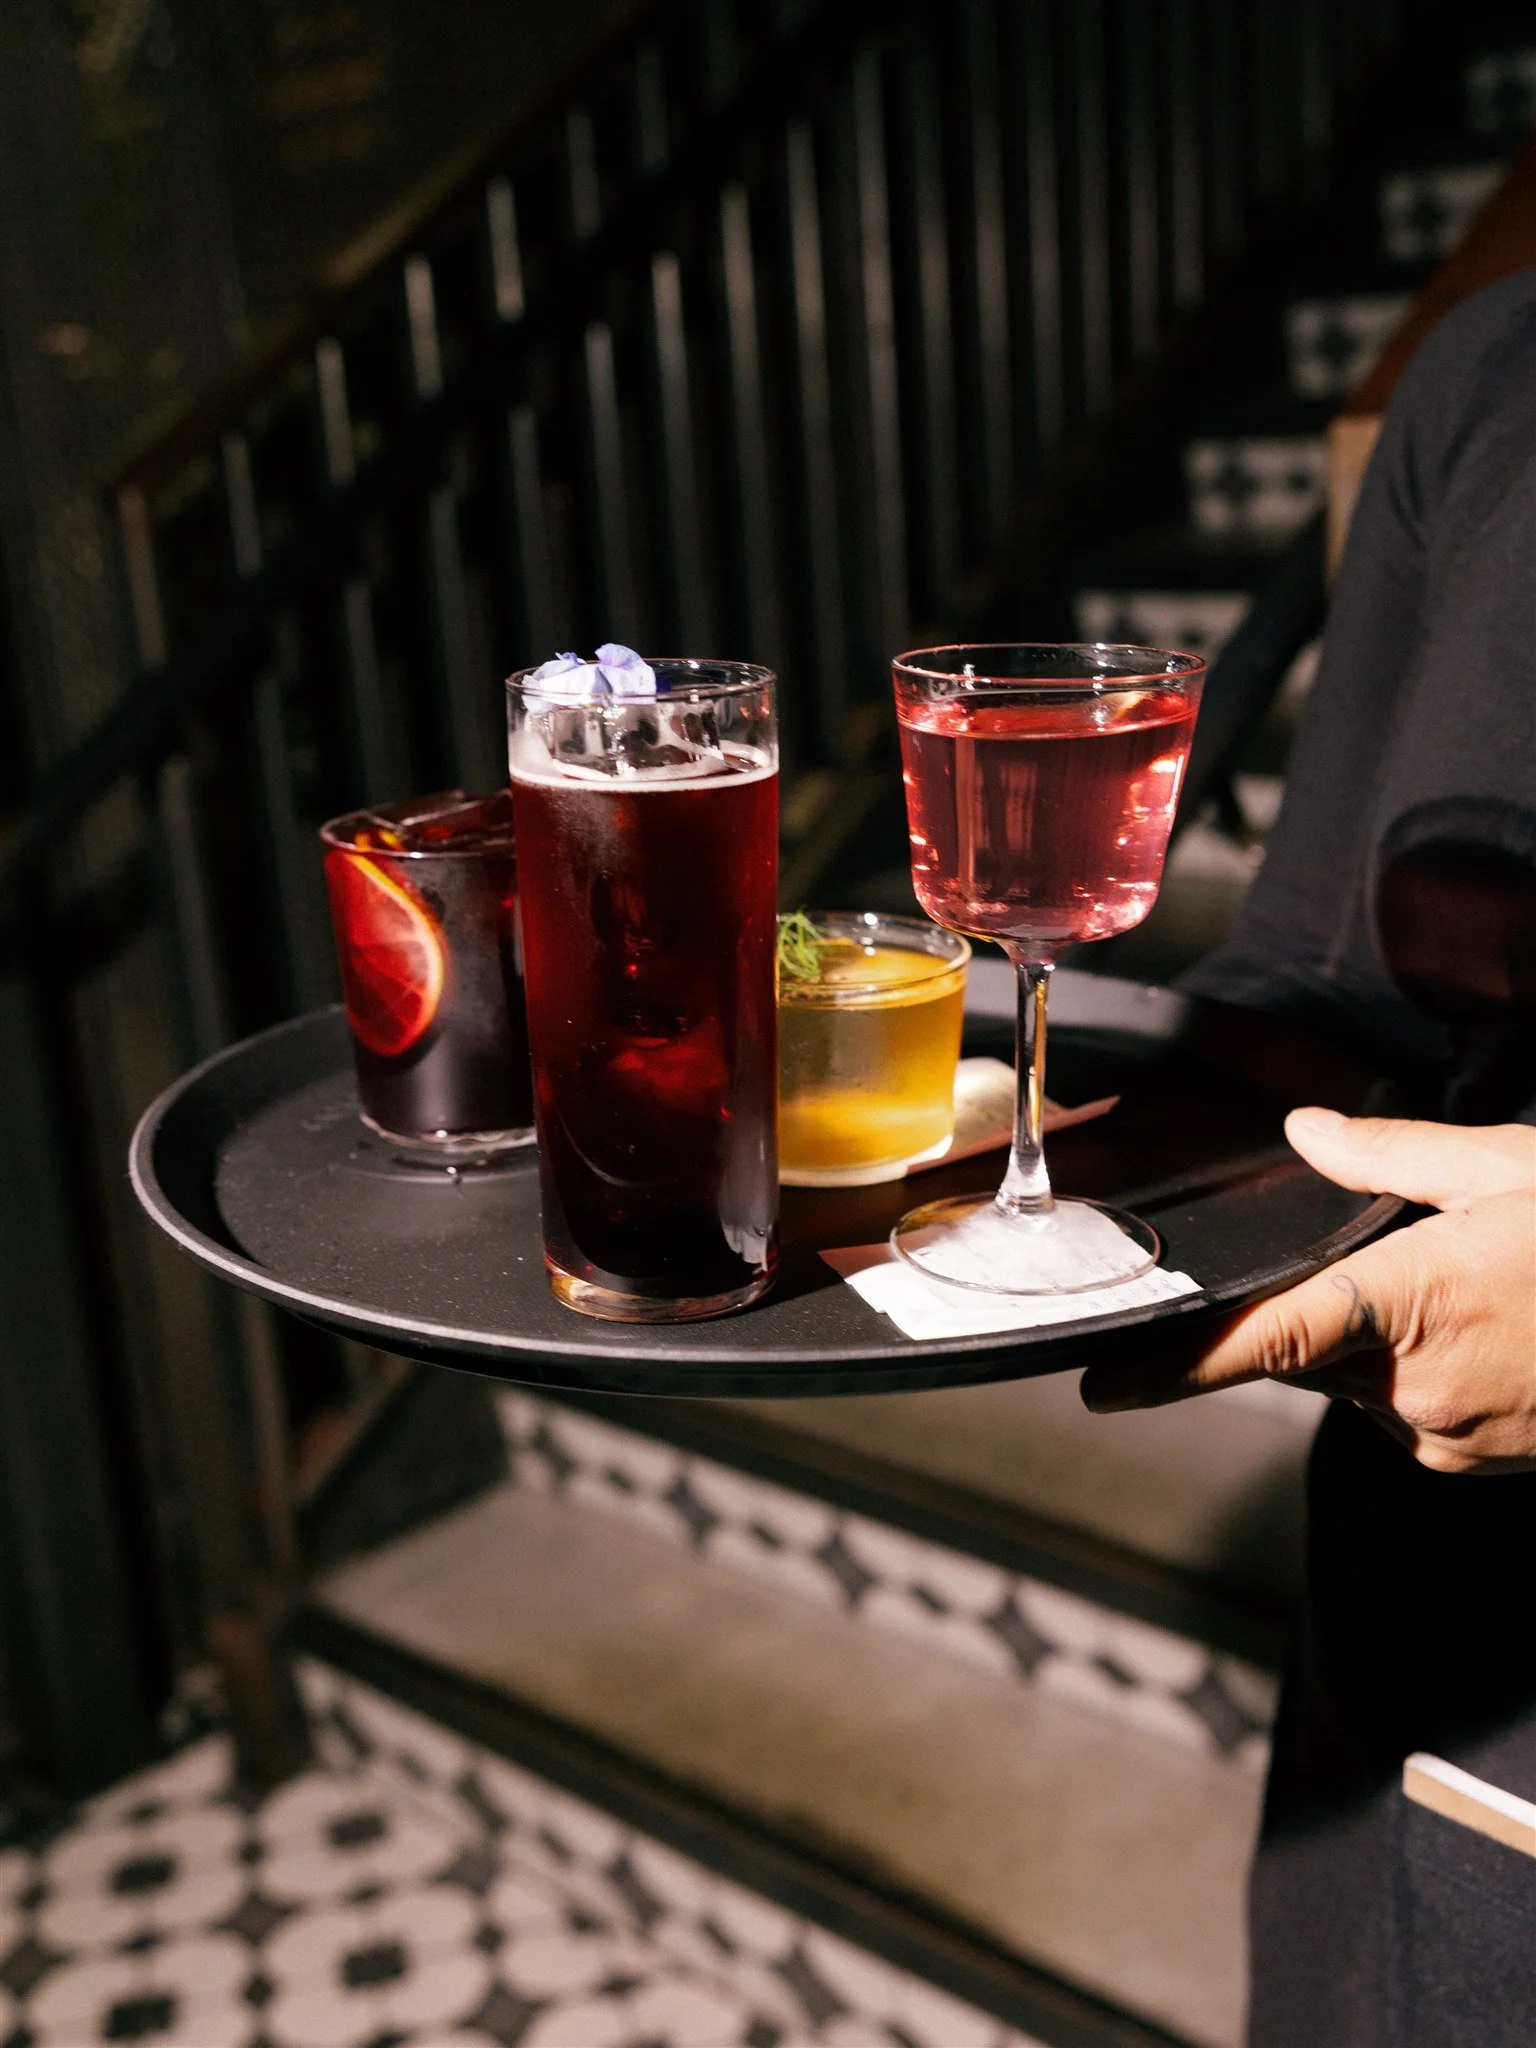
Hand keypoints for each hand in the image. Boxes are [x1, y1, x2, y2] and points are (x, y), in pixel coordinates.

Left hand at [1081, 1111, 1535, 1472]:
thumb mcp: (1506, 1169)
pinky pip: (1405, 1410)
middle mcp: (1417, 1387)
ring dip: (1378, 1337)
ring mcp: (1447, 1437)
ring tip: (1477, 1286)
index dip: (1178, 1367)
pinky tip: (1486, 1328)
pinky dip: (1418, 1369)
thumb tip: (1304, 1131)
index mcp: (1414, 1303)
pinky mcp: (1472, 1465)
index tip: (1107, 1385)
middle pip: (1309, 1351)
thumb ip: (1391, 1157)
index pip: (1267, 1342)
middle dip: (1323, 1304)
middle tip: (1413, 1255)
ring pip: (1357, 1381)